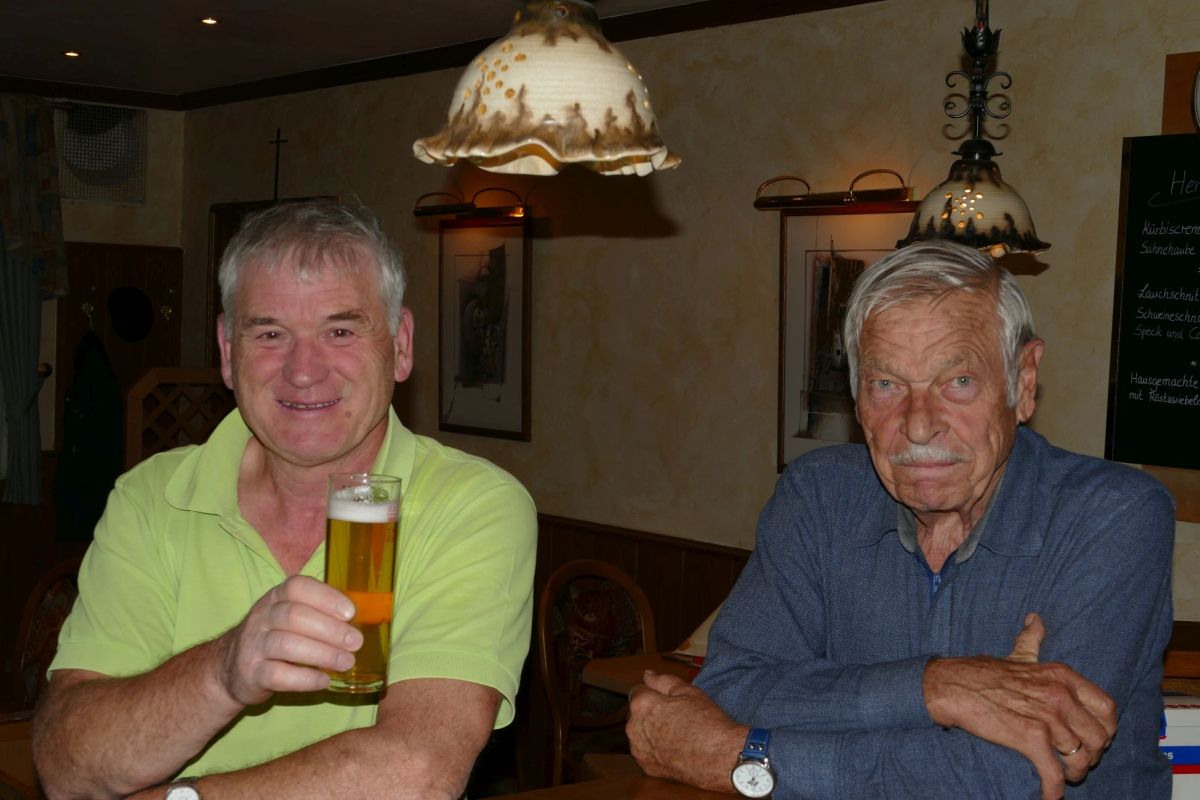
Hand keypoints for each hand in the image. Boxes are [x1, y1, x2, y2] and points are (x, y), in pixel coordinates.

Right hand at [216, 575, 363, 705]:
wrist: (230, 667)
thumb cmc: (275, 637)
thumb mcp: (289, 616)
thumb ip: (318, 613)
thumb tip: (363, 619)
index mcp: (276, 597)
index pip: (297, 587)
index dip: (325, 597)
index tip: (350, 612)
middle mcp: (262, 617)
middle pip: (295, 617)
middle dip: (330, 629)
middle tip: (356, 642)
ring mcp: (253, 646)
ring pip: (287, 645)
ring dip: (322, 654)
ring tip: (347, 662)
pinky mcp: (250, 674)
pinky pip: (278, 675)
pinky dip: (305, 678)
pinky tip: (324, 680)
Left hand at [626, 670, 744, 792]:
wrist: (721, 758)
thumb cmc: (707, 722)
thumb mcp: (688, 691)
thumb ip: (662, 681)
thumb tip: (647, 675)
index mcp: (641, 705)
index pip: (638, 691)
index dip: (655, 693)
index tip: (669, 700)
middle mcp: (634, 728)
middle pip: (636, 714)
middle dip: (650, 712)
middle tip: (675, 716)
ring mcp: (639, 750)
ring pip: (639, 734)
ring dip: (650, 732)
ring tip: (676, 734)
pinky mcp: (647, 767)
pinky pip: (645, 753)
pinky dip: (655, 750)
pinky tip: (673, 749)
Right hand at [924, 613, 1116, 799]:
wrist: (952, 686)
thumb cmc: (983, 673)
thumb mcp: (1017, 654)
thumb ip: (1032, 640)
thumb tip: (1036, 619)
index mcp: (1062, 675)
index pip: (1107, 708)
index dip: (1106, 730)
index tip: (1094, 739)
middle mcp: (1060, 694)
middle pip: (1099, 738)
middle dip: (1092, 756)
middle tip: (1077, 762)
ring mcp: (1046, 716)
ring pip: (1080, 758)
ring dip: (1073, 774)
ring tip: (1063, 776)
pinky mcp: (1030, 737)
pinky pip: (1054, 773)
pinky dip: (1054, 790)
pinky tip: (1050, 797)